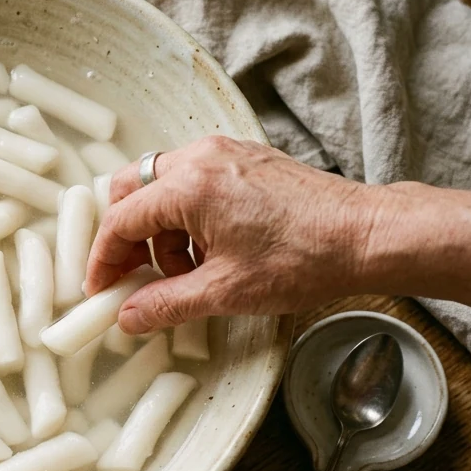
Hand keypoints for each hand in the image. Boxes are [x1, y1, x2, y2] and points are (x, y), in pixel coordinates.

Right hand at [86, 137, 380, 333]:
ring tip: (184, 274)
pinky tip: (208, 252)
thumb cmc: (305, 258)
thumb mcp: (226, 291)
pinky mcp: (245, 160)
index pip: (121, 220)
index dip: (104, 259)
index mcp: (189, 186)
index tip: (102, 289)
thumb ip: (166, 304)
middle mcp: (201, 157)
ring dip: (159, 231)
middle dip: (126, 238)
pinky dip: (186, 216)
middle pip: (132, 191)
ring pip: (162, 186)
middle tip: (132, 277)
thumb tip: (128, 318)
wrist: (367, 235)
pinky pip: (193, 181)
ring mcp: (225, 153)